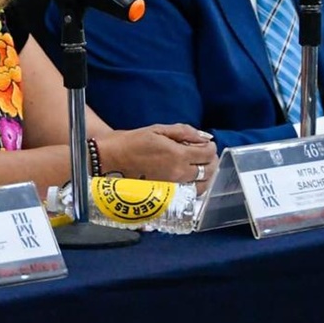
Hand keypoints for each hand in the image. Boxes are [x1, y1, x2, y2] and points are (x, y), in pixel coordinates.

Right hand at [97, 123, 217, 191]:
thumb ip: (184, 132)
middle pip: (208, 171)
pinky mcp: (167, 193)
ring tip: (200, 167)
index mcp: (178, 155)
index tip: (206, 143)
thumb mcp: (158, 129)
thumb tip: (203, 137)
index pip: (207, 154)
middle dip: (211, 161)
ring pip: (202, 185)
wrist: (112, 158)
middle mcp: (179, 173)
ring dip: (206, 176)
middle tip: (205, 154)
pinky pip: (190, 192)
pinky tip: (190, 177)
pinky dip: (195, 185)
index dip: (210, 147)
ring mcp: (173, 185)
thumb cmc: (133, 141)